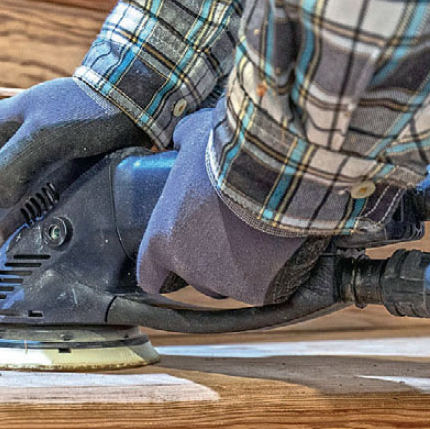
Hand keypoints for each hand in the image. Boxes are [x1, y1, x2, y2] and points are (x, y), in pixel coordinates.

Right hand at [0, 78, 149, 244]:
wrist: (132, 99)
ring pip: (0, 182)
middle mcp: (7, 133)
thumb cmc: (90, 113)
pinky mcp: (52, 153)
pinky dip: (23, 204)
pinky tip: (36, 218)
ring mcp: (29, 142)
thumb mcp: (47, 135)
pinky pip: (27, 183)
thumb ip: (15, 164)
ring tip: (11, 235)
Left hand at [137, 108, 325, 304]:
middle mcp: (189, 268)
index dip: (161, 270)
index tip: (172, 263)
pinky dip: (270, 274)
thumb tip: (180, 139)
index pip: (149, 274)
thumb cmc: (228, 154)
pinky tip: (280, 251)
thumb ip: (182, 141)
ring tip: (259, 238)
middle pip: (197, 278)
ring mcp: (225, 282)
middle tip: (230, 233)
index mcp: (163, 240)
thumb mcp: (195, 136)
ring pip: (230, 284)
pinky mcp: (258, 291)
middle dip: (210, 261)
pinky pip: (262, 288)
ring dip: (239, 268)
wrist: (276, 171)